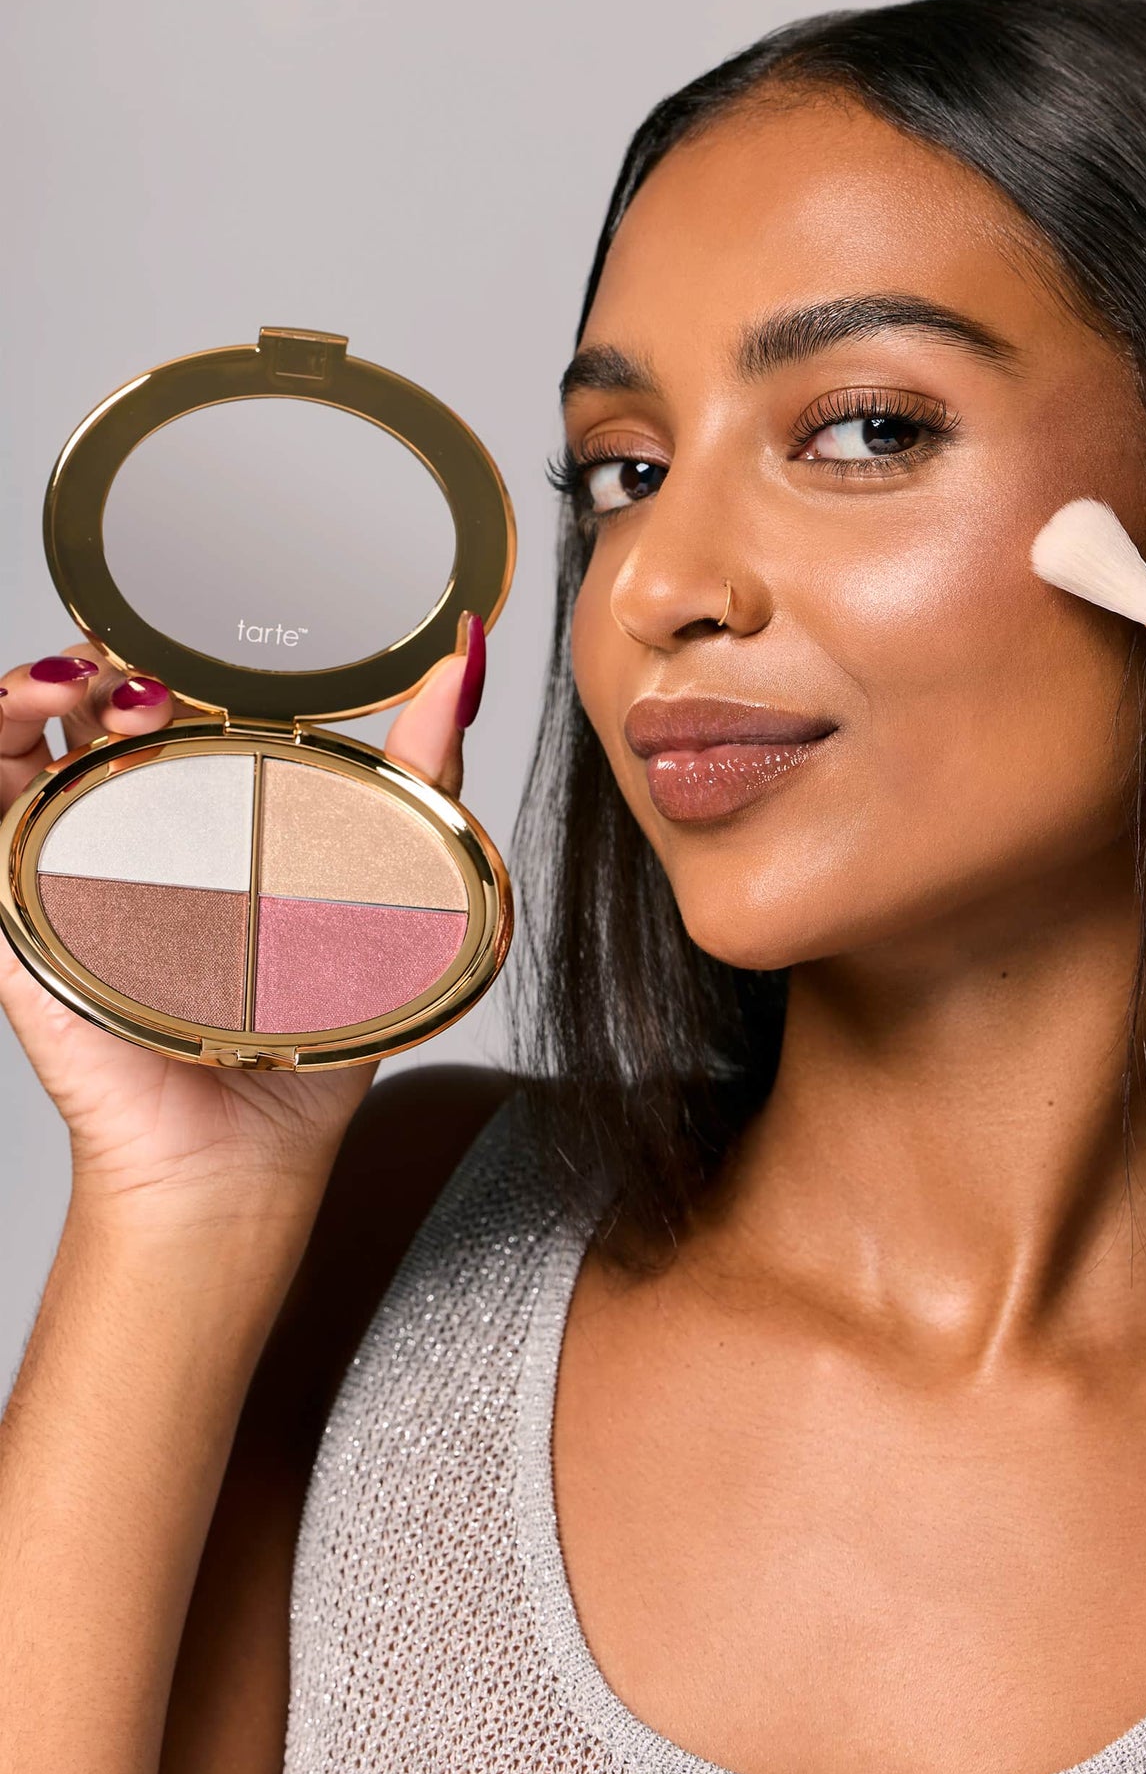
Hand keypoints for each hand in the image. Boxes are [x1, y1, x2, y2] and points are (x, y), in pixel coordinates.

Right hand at [0, 617, 484, 1229]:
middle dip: (108, 656)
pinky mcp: (16, 904)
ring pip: (14, 734)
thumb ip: (420, 768)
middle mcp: (125, 822)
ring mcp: (60, 860)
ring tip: (93, 684)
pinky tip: (37, 720)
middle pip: (85, 698)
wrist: (243, 1145)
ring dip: (37, 684)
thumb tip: (472, 661)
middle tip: (163, 677)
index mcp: (204, 804)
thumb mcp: (383, 872)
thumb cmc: (308, 1022)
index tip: (210, 628)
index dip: (174, 642)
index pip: (168, 689)